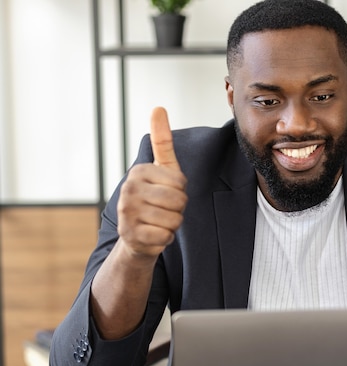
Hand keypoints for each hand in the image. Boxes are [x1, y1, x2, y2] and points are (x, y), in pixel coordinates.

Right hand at [117, 107, 187, 257]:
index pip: (180, 183)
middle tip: (164, 209)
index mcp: (138, 172)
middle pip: (178, 201)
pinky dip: (165, 238)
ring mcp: (127, 213)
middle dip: (178, 209)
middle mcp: (128, 190)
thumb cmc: (155, 198)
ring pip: (174, 220)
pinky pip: (166, 237)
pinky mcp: (131, 236)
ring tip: (159, 221)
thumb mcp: (162, 169)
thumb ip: (162, 141)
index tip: (167, 193)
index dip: (181, 191)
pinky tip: (154, 235)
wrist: (137, 236)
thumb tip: (158, 107)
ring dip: (173, 224)